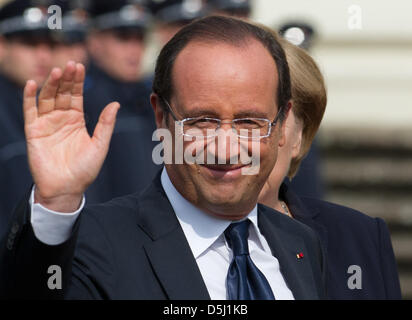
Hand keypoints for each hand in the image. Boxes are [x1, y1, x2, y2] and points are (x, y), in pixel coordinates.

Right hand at [24, 61, 118, 211]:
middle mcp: (61, 119)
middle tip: (70, 64)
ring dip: (51, 84)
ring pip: (47, 98)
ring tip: (56, 71)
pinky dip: (29, 97)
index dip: (78, 81)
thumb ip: (106, 124)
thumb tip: (116, 104)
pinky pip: (30, 111)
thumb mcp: (99, 145)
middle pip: (62, 93)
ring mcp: (47, 124)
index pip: (76, 95)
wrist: (67, 188)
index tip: (80, 66)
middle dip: (66, 79)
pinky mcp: (34, 131)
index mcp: (77, 120)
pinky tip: (31, 84)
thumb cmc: (85, 169)